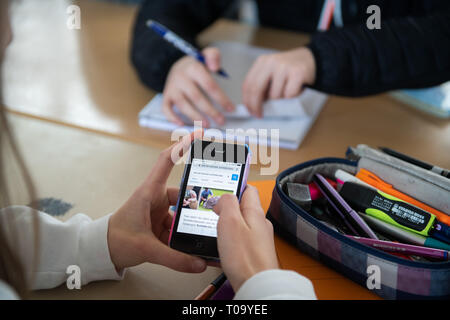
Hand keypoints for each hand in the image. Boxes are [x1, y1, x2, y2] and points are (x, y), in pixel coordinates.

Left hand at [107, 130, 206, 272]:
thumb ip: (173, 257)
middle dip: (198, 200)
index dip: (182, 146)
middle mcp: (156, 197)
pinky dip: (184, 234)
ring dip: (190, 223)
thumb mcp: (145, 248)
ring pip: (182, 212)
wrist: (102, 251)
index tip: (197, 134)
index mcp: (149, 192)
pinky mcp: (160, 222)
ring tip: (204, 233)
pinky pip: (178, 225)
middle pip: (183, 192)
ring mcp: (159, 210)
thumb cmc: (115, 239)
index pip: (166, 162)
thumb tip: (199, 263)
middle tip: (215, 205)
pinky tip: (193, 245)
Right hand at [162, 47, 234, 127]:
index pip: (209, 85)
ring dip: (195, 117)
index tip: (230, 109)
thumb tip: (215, 67)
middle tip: (221, 120)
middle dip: (210, 111)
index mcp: (193, 68)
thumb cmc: (196, 66)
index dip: (221, 98)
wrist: (177, 66)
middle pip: (197, 97)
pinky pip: (166, 108)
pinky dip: (172, 118)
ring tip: (207, 125)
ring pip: (183, 105)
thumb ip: (213, 56)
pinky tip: (182, 125)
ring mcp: (172, 88)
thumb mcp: (205, 56)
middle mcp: (180, 78)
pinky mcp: (166, 96)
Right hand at [213, 185, 278, 291]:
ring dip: (226, 225)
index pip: (248, 189)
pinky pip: (239, 241)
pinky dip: (228, 241)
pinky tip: (219, 248)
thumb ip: (227, 203)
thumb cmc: (245, 257)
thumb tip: (224, 196)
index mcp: (255, 212)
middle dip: (227, 207)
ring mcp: (257, 239)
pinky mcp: (253, 253)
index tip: (222, 186)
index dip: (234, 185)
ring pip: (240, 225)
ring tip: (213, 229)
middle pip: (242, 207)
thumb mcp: (230, 221)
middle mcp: (259, 224)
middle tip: (212, 209)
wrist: (256, 285)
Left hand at [242, 47, 315, 116]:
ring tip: (286, 94)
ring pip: (274, 96)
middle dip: (256, 106)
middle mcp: (271, 62)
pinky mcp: (298, 73)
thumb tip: (252, 106)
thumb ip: (261, 85)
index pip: (248, 84)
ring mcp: (285, 67)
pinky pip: (289, 95)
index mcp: (262, 62)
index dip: (247, 101)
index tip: (250, 111)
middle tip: (259, 115)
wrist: (311, 58)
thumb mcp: (271, 73)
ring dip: (279, 101)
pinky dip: (292, 97)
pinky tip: (296, 90)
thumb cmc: (289, 71)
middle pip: (256, 89)